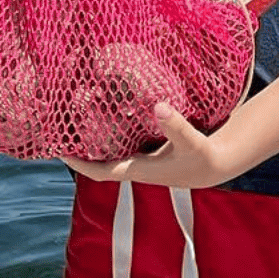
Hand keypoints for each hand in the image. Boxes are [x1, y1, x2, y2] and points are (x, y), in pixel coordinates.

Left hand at [66, 104, 238, 191]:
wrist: (220, 164)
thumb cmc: (206, 157)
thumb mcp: (193, 141)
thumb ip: (176, 125)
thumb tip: (158, 105)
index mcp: (141, 170)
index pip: (100, 171)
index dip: (78, 163)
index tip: (59, 151)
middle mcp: (137, 167)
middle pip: (99, 163)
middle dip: (79, 150)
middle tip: (59, 130)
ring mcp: (142, 161)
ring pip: (110, 153)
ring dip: (93, 141)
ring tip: (75, 120)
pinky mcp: (149, 151)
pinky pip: (122, 144)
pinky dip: (111, 134)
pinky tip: (105, 116)